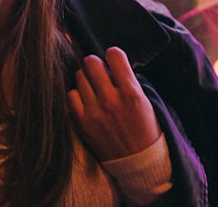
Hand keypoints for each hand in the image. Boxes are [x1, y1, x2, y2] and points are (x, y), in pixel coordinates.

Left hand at [68, 46, 162, 160]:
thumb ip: (128, 81)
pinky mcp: (83, 123)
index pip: (114, 55)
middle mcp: (111, 100)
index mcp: (131, 92)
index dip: (113, 55)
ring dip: (86, 79)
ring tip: (94, 88)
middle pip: (91, 62)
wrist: (138, 163)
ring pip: (79, 77)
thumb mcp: (145, 102)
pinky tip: (86, 100)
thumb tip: (110, 63)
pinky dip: (77, 95)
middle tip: (99, 72)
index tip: (113, 60)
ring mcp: (95, 112)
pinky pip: (71, 96)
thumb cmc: (145, 129)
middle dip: (95, 63)